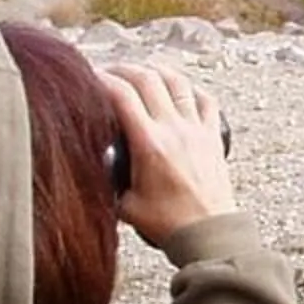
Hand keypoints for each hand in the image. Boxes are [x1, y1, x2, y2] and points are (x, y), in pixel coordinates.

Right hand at [100, 64, 235, 244]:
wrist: (208, 234)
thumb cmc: (169, 224)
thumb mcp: (125, 204)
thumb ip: (108, 182)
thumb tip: (94, 168)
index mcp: (149, 144)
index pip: (122, 95)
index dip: (102, 79)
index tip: (90, 78)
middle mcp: (174, 130)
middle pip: (148, 78)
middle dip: (125, 69)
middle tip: (111, 72)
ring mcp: (196, 130)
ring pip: (178, 82)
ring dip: (157, 70)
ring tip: (143, 71)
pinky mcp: (213, 136)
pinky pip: (205, 100)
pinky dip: (191, 88)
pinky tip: (182, 88)